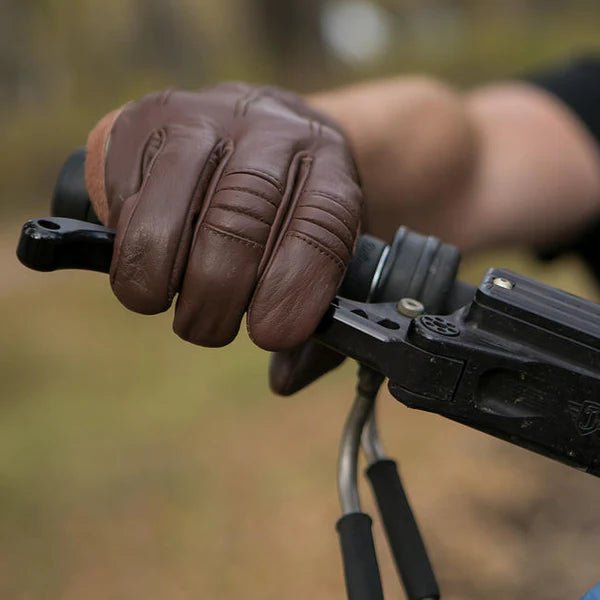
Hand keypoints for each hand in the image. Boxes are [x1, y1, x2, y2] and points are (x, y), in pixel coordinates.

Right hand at [85, 84, 361, 360]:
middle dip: (219, 292)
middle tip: (209, 326)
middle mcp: (272, 133)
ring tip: (168, 301)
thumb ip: (313, 320)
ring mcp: (208, 119)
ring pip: (178, 206)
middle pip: (243, 217)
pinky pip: (130, 197)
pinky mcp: (149, 120)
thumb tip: (285, 378)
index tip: (271, 334)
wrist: (251, 126)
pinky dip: (132, 250)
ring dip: (167, 276)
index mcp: (328, 167)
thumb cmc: (287, 208)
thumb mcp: (319, 253)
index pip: (322, 224)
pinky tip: (148, 263)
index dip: (296, 286)